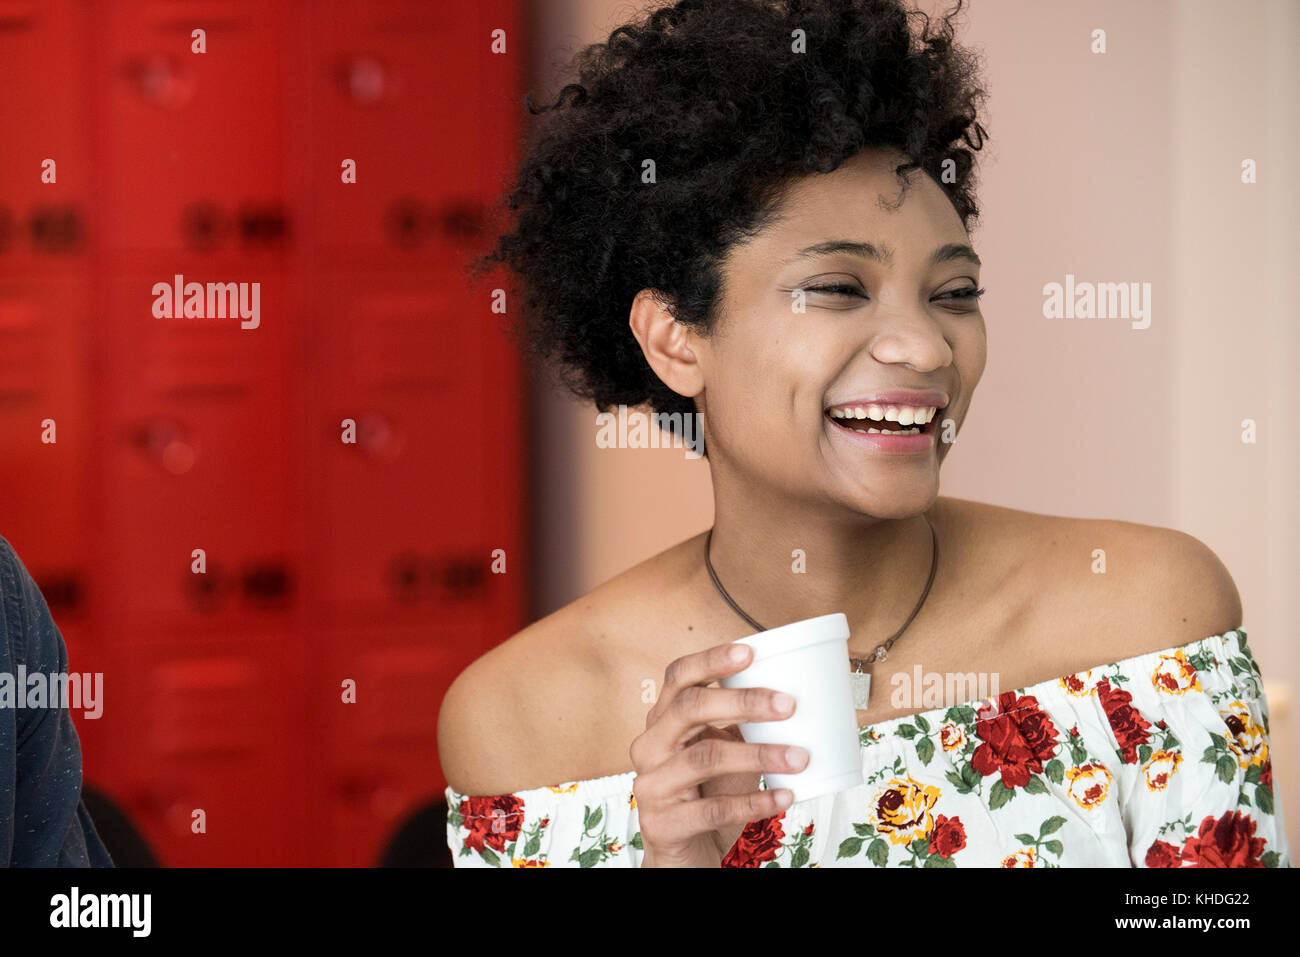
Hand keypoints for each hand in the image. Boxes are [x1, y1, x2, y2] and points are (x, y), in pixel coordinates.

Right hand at [630, 641, 806, 866]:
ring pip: (704, 758)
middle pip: (689, 708)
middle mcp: (649, 746)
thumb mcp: (724, 753)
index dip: (711, 660)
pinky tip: (785, 797)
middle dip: (742, 701)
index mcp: (662, 720)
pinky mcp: (662, 823)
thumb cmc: (708, 794)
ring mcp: (651, 785)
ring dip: (759, 755)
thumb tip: (800, 700)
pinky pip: (713, 809)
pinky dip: (754, 801)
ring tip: (799, 758)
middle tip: (789, 705)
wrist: (685, 853)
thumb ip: (743, 727)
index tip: (751, 651)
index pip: (679, 677)